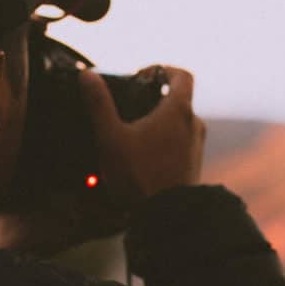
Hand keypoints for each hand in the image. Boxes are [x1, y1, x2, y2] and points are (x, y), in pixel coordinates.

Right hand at [79, 65, 205, 208]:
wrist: (166, 217)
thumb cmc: (140, 176)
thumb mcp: (111, 137)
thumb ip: (99, 104)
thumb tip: (88, 76)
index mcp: (179, 111)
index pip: (182, 75)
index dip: (163, 68)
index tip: (143, 75)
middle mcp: (194, 125)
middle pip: (179, 99)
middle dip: (155, 99)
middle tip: (131, 106)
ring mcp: (196, 146)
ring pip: (180, 123)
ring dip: (160, 122)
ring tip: (134, 134)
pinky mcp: (193, 165)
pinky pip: (180, 143)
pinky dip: (165, 142)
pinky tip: (143, 156)